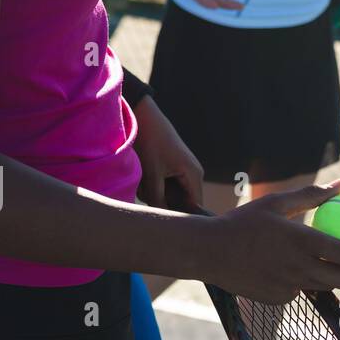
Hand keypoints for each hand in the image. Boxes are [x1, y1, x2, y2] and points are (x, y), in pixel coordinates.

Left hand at [131, 94, 203, 211]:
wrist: (143, 115)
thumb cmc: (150, 142)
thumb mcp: (152, 173)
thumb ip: (158, 199)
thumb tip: (162, 219)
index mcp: (194, 175)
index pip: (196, 208)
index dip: (183, 218)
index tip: (167, 224)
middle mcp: (194, 173)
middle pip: (186, 202)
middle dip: (168, 205)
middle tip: (150, 201)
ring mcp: (186, 169)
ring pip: (176, 194)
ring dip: (161, 195)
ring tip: (146, 187)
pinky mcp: (176, 166)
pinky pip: (170, 184)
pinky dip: (158, 186)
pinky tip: (146, 181)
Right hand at [204, 181, 339, 303]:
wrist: (208, 252)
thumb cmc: (244, 221)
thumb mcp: (276, 202)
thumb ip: (313, 195)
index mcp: (301, 241)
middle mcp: (298, 267)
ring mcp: (287, 287)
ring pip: (321, 286)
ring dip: (328, 278)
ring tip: (324, 264)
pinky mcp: (277, 299)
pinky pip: (297, 291)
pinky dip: (299, 282)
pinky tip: (285, 270)